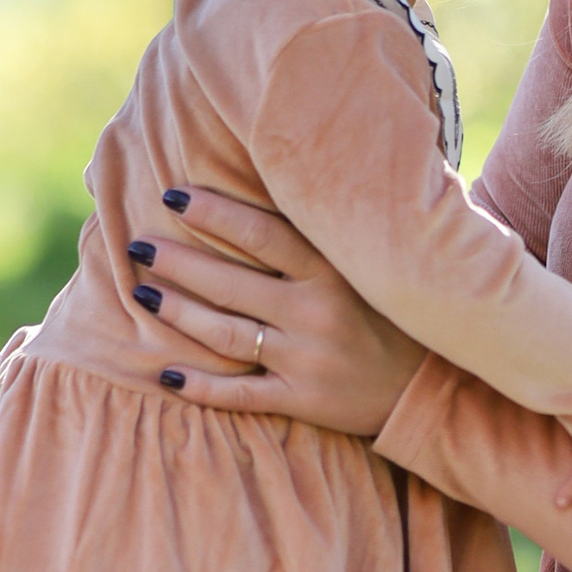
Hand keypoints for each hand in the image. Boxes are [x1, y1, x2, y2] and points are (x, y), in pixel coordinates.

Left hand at [130, 187, 422, 434]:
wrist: (433, 389)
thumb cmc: (400, 315)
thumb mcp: (378, 263)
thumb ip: (341, 228)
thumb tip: (305, 169)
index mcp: (335, 271)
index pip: (262, 232)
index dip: (214, 212)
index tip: (173, 196)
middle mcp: (316, 312)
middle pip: (230, 282)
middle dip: (178, 261)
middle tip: (138, 244)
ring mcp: (307, 360)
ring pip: (226, 334)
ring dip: (179, 312)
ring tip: (143, 292)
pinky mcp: (304, 401)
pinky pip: (241, 395)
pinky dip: (201, 388)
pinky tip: (166, 375)